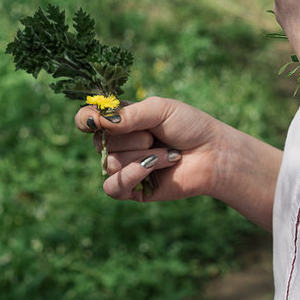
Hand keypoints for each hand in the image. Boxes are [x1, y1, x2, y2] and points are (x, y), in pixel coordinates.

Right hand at [73, 96, 282, 228]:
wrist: (214, 154)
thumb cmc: (190, 127)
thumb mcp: (159, 109)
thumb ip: (128, 114)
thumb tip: (97, 122)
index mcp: (121, 121)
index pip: (86, 120)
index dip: (85, 120)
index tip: (95, 120)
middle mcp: (119, 144)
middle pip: (100, 142)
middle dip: (133, 137)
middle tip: (158, 136)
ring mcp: (125, 168)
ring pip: (110, 163)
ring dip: (144, 156)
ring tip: (169, 153)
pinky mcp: (133, 190)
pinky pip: (113, 186)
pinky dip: (131, 175)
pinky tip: (151, 168)